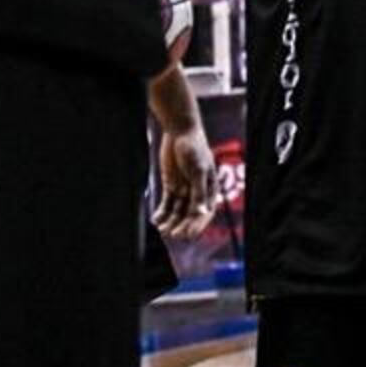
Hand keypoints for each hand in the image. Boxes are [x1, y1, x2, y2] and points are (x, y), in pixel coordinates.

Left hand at [153, 125, 218, 240]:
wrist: (180, 132)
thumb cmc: (194, 148)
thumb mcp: (198, 170)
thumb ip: (199, 192)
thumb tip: (201, 212)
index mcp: (209, 188)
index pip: (205, 212)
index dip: (198, 225)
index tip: (188, 235)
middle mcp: (197, 192)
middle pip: (190, 214)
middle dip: (182, 225)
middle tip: (172, 234)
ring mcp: (184, 189)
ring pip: (177, 212)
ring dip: (170, 222)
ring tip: (162, 230)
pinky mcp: (171, 185)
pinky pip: (167, 204)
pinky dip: (162, 213)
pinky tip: (156, 220)